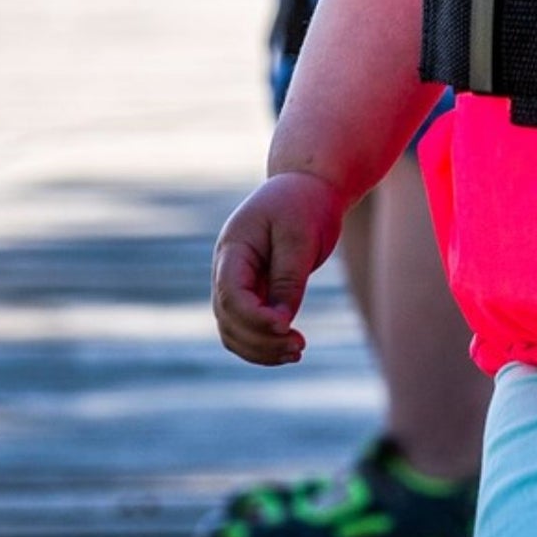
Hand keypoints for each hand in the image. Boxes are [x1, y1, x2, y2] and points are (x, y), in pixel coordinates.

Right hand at [211, 171, 346, 365]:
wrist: (309, 185)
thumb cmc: (305, 204)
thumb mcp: (300, 237)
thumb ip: (288, 279)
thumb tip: (281, 324)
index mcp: (233, 247)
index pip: (231, 294)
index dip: (254, 317)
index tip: (286, 326)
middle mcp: (227, 268)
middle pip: (229, 319)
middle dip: (261, 339)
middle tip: (300, 346)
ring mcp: (236, 282)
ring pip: (234, 330)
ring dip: (261, 348)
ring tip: (298, 351)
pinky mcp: (252, 291)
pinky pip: (247, 327)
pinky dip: (265, 342)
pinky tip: (291, 347)